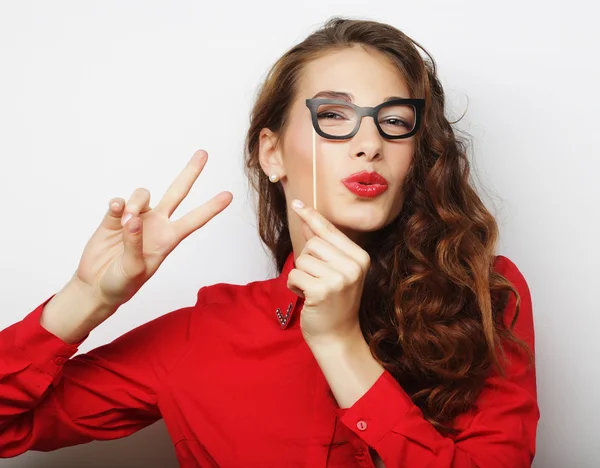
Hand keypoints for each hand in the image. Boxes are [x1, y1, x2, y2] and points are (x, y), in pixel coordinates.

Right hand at [73, 149, 231, 307]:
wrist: (96, 286)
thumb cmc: (121, 284)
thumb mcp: (133, 270)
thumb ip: (134, 244)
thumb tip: (133, 219)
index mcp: (168, 239)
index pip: (194, 220)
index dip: (211, 208)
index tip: (229, 195)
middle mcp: (156, 224)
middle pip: (177, 192)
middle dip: (190, 172)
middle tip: (203, 153)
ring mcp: (136, 218)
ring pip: (143, 194)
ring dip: (135, 203)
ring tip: (125, 223)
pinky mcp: (114, 217)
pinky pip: (118, 201)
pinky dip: (117, 205)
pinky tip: (115, 214)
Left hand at [286, 199, 370, 344]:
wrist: (338, 336)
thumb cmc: (335, 302)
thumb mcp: (336, 270)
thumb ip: (323, 245)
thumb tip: (308, 217)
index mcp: (360, 257)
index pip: (329, 231)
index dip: (312, 217)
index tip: (298, 204)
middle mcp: (353, 266)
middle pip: (312, 244)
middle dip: (306, 260)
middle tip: (317, 280)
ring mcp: (339, 279)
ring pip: (302, 260)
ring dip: (300, 275)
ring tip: (313, 290)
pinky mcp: (322, 291)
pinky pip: (294, 276)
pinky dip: (294, 287)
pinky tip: (307, 298)